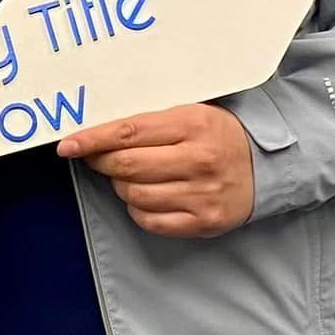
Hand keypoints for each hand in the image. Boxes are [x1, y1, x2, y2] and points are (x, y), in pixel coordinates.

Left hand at [58, 104, 253, 238]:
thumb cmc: (220, 135)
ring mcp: (201, 194)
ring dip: (121, 185)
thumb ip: (150, 121)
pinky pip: (150, 220)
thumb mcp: (191, 113)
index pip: (128, 131)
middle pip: (126, 165)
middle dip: (101, 162)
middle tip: (97, 158)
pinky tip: (145, 196)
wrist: (267, 167)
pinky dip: (137, 209)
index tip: (67, 144)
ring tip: (131, 175)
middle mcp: (198, 160)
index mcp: (192, 124)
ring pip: (134, 194)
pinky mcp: (204, 222)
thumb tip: (98, 131)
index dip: (92, 139)